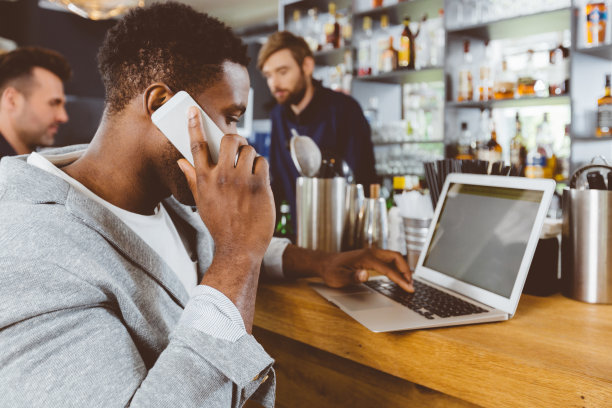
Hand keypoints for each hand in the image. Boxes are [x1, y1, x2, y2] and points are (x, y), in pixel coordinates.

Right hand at [177, 106, 274, 329]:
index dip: (194, 125)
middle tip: (239, 147)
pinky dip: (262, 167)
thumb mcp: (201, 202)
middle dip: (237, 139)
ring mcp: (241, 180)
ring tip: (249, 170)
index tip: (193, 109)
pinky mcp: (259, 185)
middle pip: (230, 139)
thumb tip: (181, 161)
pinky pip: (262, 161)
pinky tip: (259, 181)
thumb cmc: (221, 225)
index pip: (196, 146)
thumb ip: (192, 178)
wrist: (239, 248)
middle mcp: (221, 177)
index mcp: (204, 180)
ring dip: (251, 156)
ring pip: (249, 149)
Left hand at [315, 247, 413, 291]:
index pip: (388, 268)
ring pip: (394, 257)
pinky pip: (389, 260)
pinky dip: (397, 267)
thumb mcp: (338, 277)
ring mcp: (372, 253)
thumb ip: (352, 277)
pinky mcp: (372, 257)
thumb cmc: (332, 271)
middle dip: (406, 270)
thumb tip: (365, 275)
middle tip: (411, 285)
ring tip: (408, 282)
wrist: (325, 263)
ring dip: (403, 268)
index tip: (408, 288)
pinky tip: (398, 276)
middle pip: (396, 257)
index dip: (400, 279)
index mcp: (366, 257)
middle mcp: (371, 252)